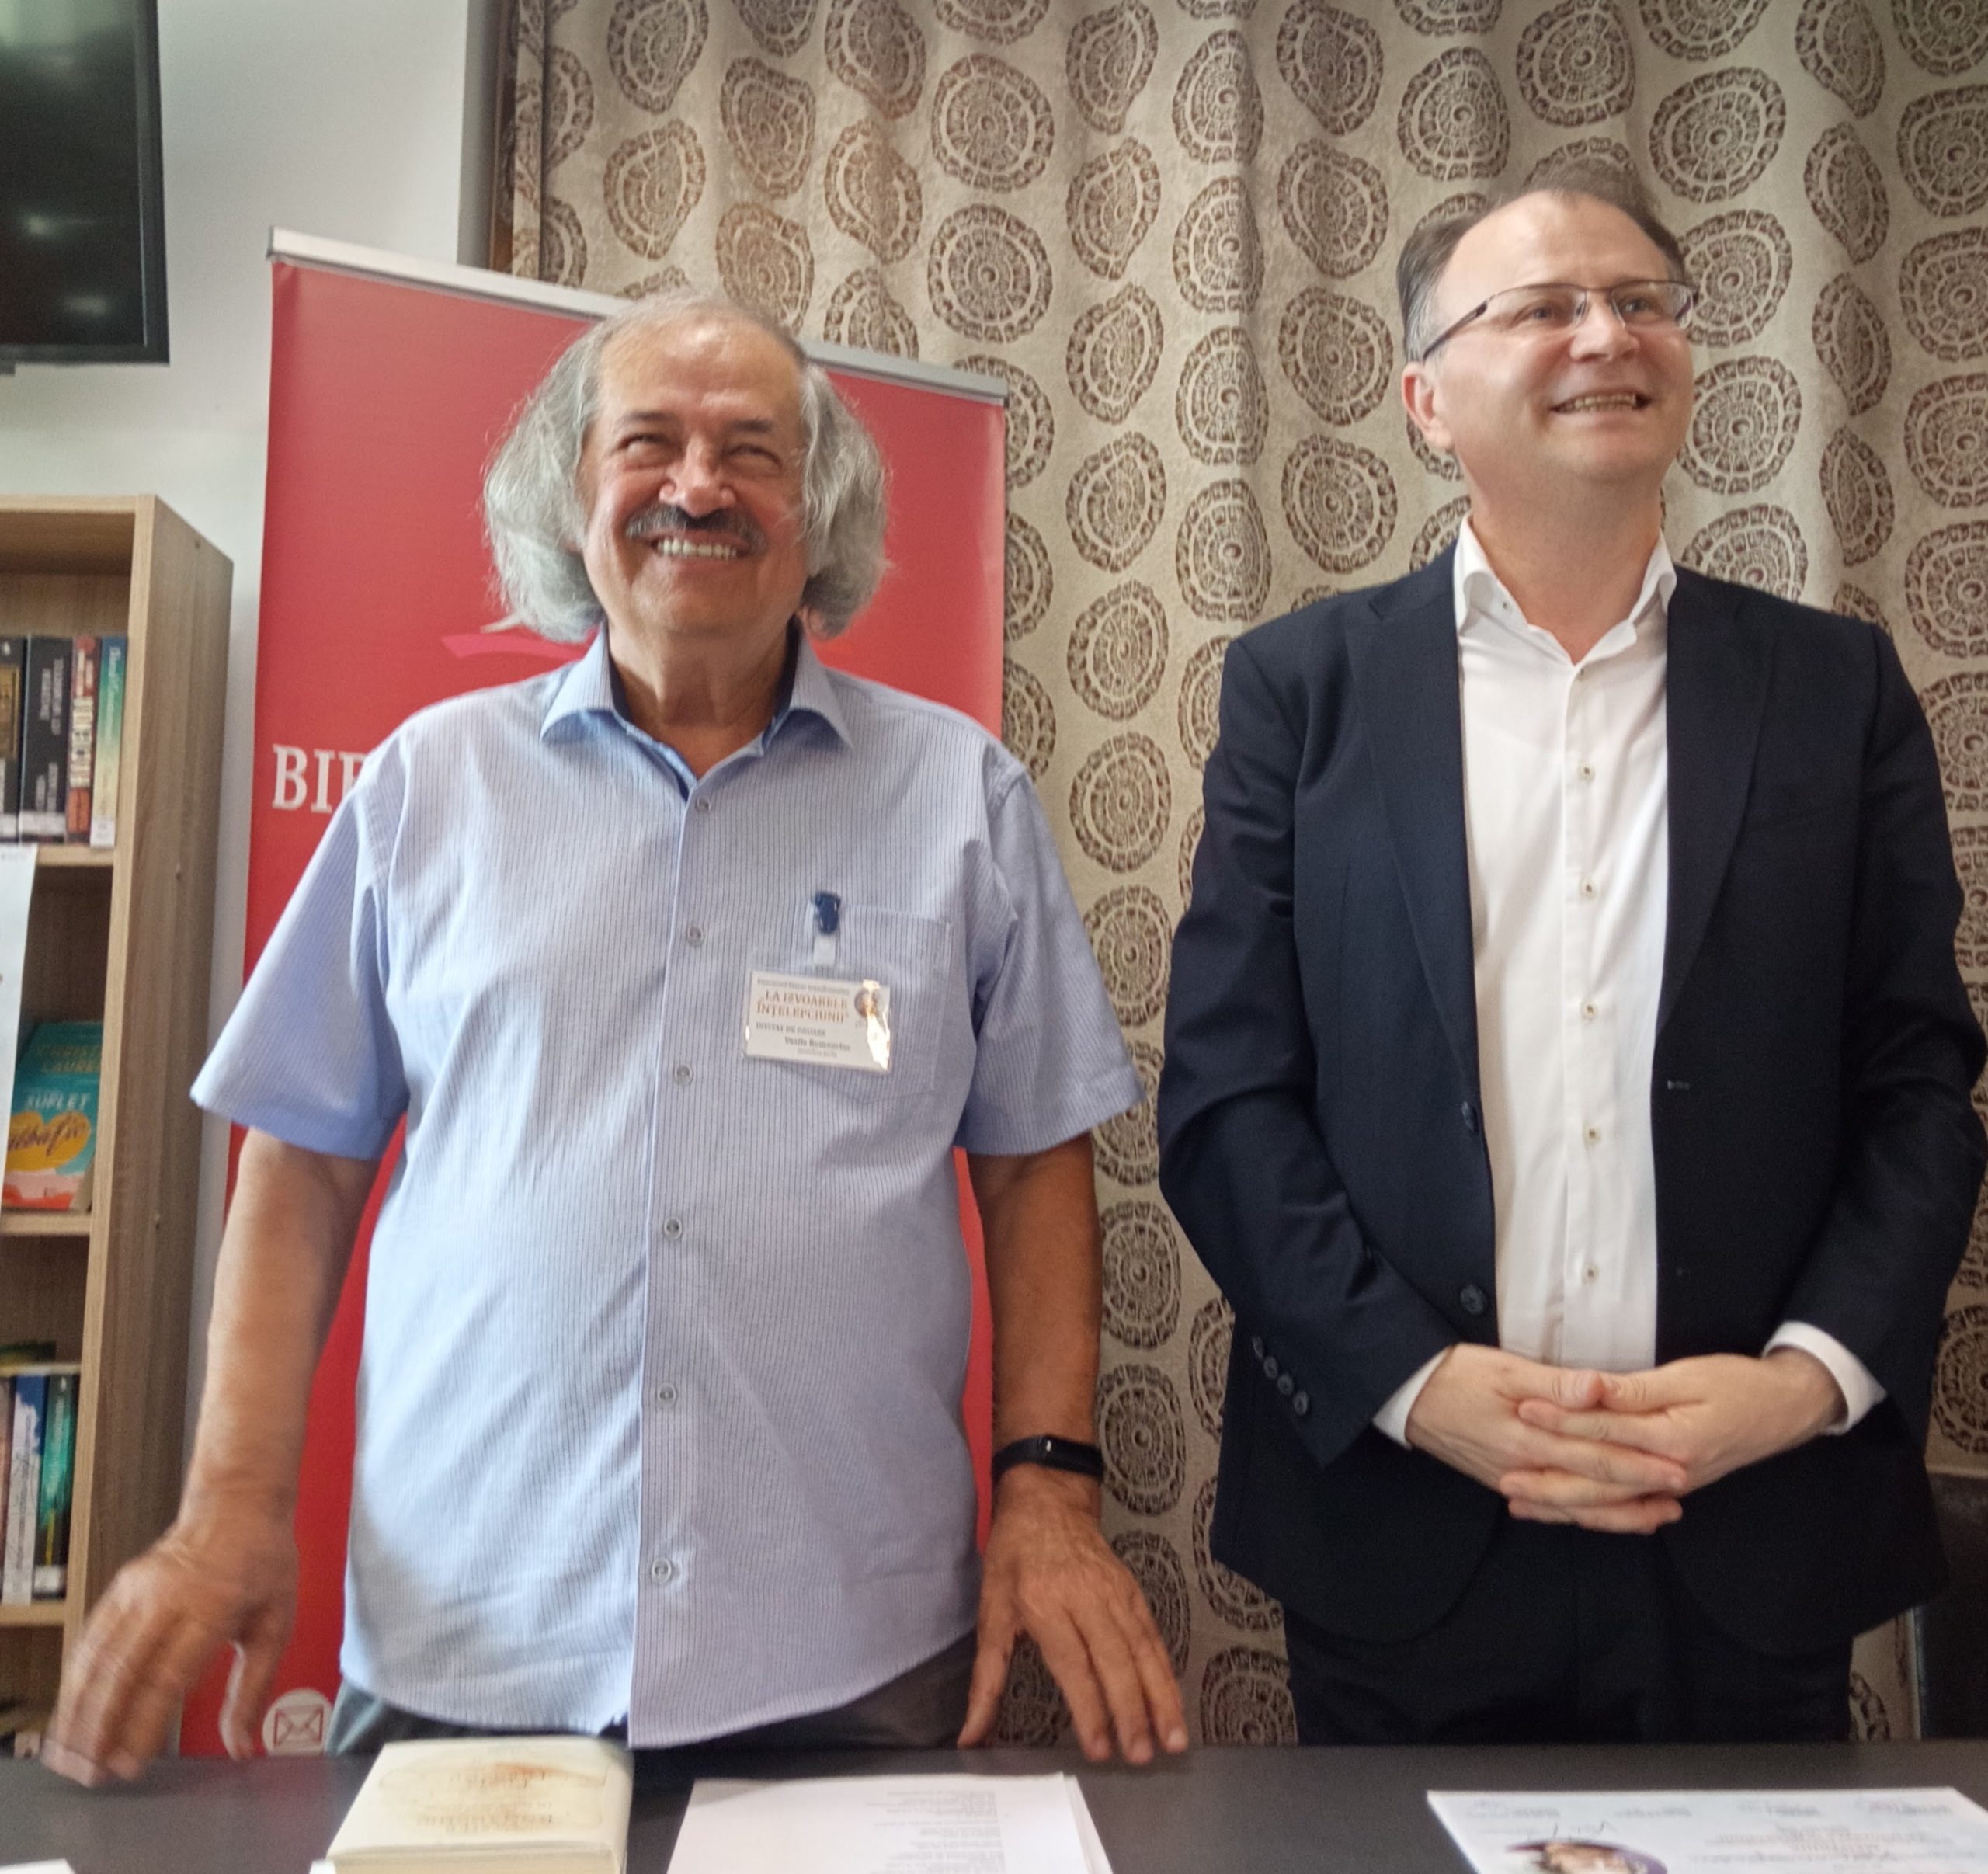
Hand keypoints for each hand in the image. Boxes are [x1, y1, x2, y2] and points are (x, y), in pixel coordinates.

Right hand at [42, 1498, 296, 1784]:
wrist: (238, 1503)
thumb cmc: (264, 1566)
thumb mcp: (277, 1623)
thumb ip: (256, 1687)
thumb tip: (242, 1745)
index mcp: (213, 1606)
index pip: (168, 1676)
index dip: (145, 1724)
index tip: (131, 1765)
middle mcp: (169, 1597)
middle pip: (123, 1671)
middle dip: (101, 1728)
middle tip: (92, 1775)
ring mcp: (139, 1588)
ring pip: (98, 1657)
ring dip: (79, 1709)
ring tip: (71, 1755)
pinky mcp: (122, 1585)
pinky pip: (92, 1637)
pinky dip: (77, 1678)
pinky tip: (71, 1710)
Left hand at [958, 1466, 1187, 1763]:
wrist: (1047, 1500)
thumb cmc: (1013, 1558)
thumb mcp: (990, 1612)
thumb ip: (986, 1680)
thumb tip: (969, 1736)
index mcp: (1044, 1602)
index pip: (1073, 1663)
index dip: (1090, 1708)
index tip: (1100, 1749)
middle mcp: (1085, 1597)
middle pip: (1115, 1659)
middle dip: (1132, 1711)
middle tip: (1142, 1756)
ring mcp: (1114, 1592)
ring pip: (1142, 1649)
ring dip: (1160, 1697)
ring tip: (1173, 1740)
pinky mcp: (1132, 1591)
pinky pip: (1153, 1636)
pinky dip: (1166, 1671)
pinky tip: (1173, 1702)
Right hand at [1405, 1345, 1686, 1534]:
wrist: (1405, 1394)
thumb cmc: (1455, 1374)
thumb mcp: (1503, 1369)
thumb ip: (1553, 1384)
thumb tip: (1597, 1390)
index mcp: (1530, 1439)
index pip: (1597, 1457)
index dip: (1640, 1463)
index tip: (1678, 1464)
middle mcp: (1525, 1468)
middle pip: (1592, 1488)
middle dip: (1640, 1492)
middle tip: (1681, 1492)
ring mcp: (1512, 1479)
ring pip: (1574, 1507)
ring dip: (1617, 1513)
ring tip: (1655, 1515)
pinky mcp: (1501, 1480)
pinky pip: (1550, 1508)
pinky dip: (1580, 1515)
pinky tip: (1600, 1516)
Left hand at [1510, 1349, 1844, 1500]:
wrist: (1785, 1409)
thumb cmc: (1737, 1384)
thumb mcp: (1686, 1377)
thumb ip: (1633, 1389)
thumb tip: (1588, 1387)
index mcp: (1671, 1440)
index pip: (1602, 1433)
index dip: (1559, 1421)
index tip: (1521, 1410)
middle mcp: (1669, 1473)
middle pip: (1599, 1483)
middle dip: (1549, 1482)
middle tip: (1503, 1479)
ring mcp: (1671, 1486)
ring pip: (1610, 1504)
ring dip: (1564, 1505)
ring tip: (1521, 1503)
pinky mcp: (1671, 1486)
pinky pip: (1626, 1507)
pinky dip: (1595, 1512)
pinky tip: (1568, 1511)